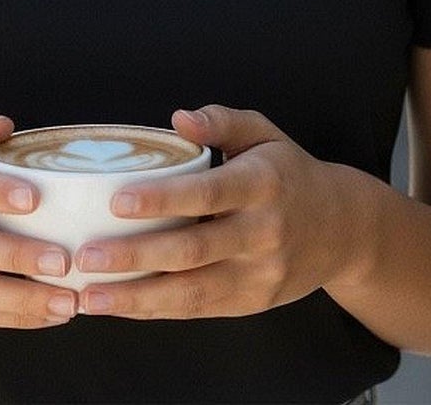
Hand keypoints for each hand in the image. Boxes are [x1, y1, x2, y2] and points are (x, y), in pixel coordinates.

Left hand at [74, 106, 359, 319]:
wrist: (344, 229)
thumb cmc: (288, 172)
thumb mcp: (263, 134)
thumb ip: (221, 121)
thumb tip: (178, 118)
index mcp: (261, 184)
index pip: (206, 193)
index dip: (162, 199)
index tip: (117, 200)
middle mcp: (263, 233)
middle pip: (192, 250)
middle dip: (135, 256)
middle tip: (86, 256)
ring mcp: (259, 274)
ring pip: (192, 292)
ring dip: (137, 297)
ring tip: (90, 295)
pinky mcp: (252, 302)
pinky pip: (199, 310)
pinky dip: (156, 310)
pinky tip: (120, 306)